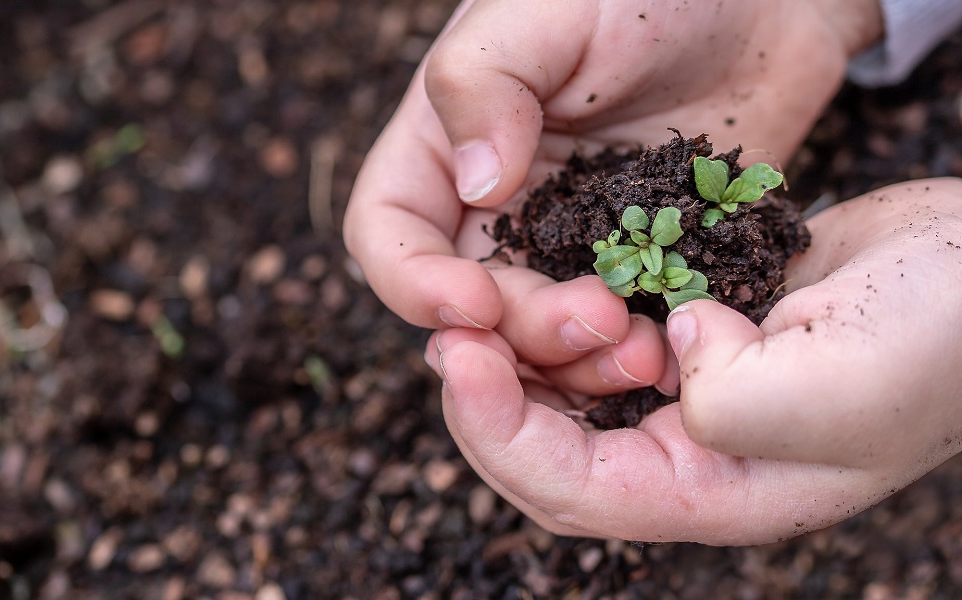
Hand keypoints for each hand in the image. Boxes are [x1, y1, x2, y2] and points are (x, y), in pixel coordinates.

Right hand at [344, 0, 881, 395]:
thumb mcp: (550, 9)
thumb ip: (486, 83)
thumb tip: (475, 187)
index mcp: (449, 145)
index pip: (389, 233)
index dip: (413, 282)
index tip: (473, 303)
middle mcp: (501, 205)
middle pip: (474, 304)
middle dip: (521, 331)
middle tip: (596, 320)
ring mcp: (572, 240)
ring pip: (543, 334)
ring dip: (579, 359)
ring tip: (643, 349)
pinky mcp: (640, 262)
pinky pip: (621, 327)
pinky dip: (636, 351)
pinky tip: (675, 347)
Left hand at [428, 178, 961, 544]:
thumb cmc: (936, 340)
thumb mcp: (838, 386)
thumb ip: (734, 400)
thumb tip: (670, 351)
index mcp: (718, 492)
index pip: (574, 489)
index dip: (501, 432)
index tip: (459, 358)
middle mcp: (692, 455)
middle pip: (551, 452)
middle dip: (489, 400)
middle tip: (449, 333)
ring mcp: (688, 395)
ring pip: (568, 397)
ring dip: (521, 357)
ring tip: (483, 307)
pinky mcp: (692, 337)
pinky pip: (602, 342)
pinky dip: (564, 320)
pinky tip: (543, 285)